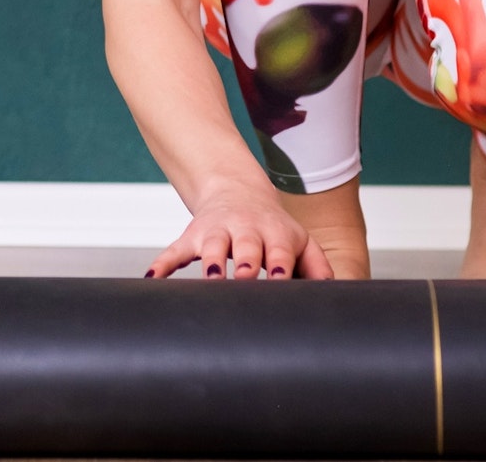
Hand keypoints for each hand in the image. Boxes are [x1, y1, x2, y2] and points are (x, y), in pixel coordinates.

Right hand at [143, 190, 334, 279]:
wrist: (235, 190)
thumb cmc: (272, 228)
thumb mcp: (300, 241)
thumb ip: (317, 267)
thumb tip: (333, 295)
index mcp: (275, 234)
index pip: (279, 251)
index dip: (279, 265)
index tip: (280, 279)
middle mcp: (246, 230)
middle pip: (246, 246)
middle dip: (246, 263)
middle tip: (245, 279)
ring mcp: (216, 232)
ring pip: (212, 246)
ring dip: (211, 262)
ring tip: (211, 279)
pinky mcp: (192, 236)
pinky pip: (174, 250)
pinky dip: (163, 263)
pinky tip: (153, 277)